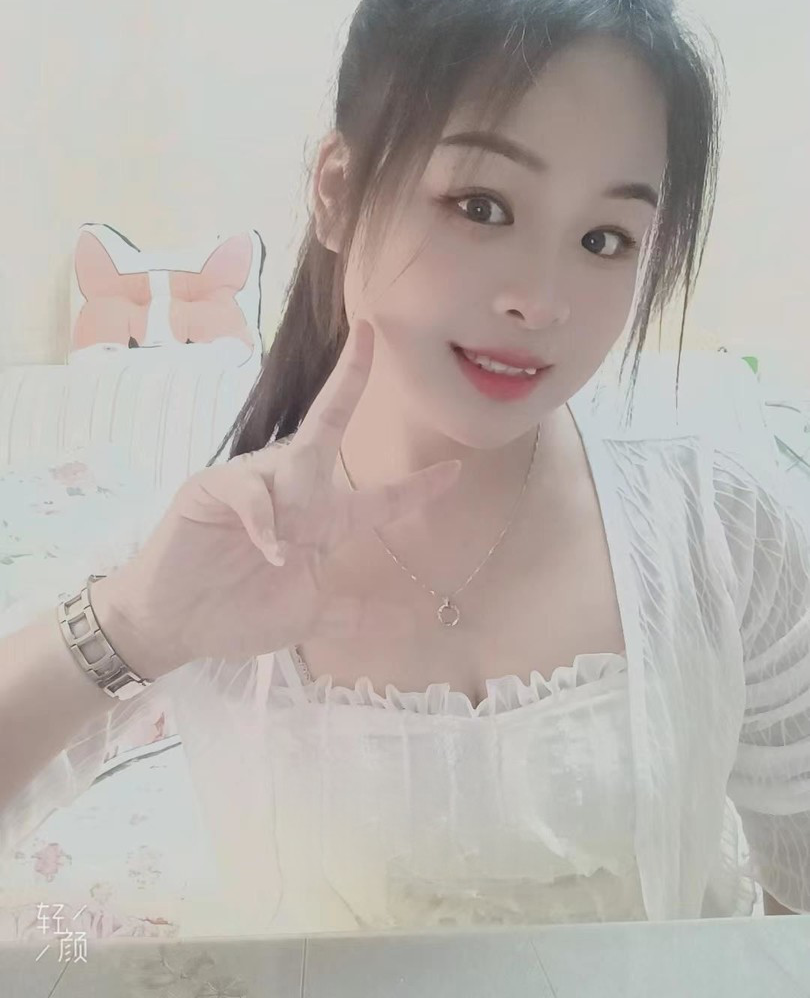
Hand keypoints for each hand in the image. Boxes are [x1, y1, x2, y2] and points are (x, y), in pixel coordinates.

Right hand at [97, 320, 460, 676]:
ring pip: (289, 457)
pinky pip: (249, 492)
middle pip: (326, 428)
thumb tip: (416, 622)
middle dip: (349, 382)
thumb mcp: (313, 617)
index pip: (378, 499)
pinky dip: (263, 522)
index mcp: (321, 520)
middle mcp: (292, 491)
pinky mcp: (212, 489)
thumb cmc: (242, 614)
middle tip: (369, 336)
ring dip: (293, 498)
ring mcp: (252, 485)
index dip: (416, 488)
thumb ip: (358, 616)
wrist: (177, 627)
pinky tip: (265, 554)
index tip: (455, 474)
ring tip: (280, 557)